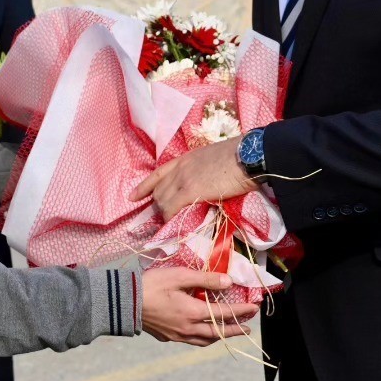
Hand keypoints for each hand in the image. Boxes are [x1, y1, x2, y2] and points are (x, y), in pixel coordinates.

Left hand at [130, 137, 255, 221]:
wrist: (247, 156)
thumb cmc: (239, 156)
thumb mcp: (213, 159)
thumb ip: (204, 170)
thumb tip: (206, 182)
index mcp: (186, 159)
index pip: (158, 173)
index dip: (144, 186)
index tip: (133, 197)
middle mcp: (180, 168)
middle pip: (158, 190)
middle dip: (157, 205)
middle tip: (161, 218)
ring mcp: (183, 179)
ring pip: (162, 201)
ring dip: (164, 214)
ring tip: (169, 224)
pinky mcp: (191, 191)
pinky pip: (172, 207)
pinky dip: (170, 217)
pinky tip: (172, 224)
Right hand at [140, 267, 257, 344]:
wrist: (123, 302)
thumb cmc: (151, 285)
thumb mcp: (179, 276)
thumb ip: (205, 279)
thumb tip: (228, 282)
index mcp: (192, 312)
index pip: (224, 312)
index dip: (241, 310)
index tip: (254, 308)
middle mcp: (188, 328)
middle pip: (218, 332)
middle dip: (236, 329)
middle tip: (248, 327)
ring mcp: (177, 335)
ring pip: (205, 340)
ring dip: (220, 337)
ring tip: (229, 333)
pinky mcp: (167, 337)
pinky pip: (192, 341)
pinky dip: (204, 339)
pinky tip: (203, 334)